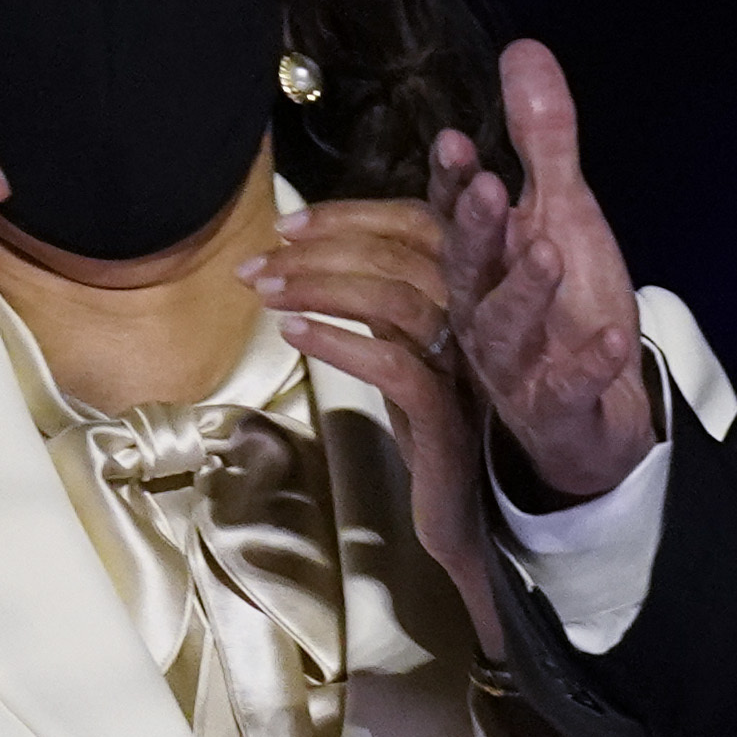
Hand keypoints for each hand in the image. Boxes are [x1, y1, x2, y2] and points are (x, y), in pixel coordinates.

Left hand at [252, 196, 505, 661]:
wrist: (470, 522)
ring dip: (321, 287)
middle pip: (406, 251)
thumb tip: (316, 259)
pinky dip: (339, 342)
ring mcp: (467, 368)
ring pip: (397, 299)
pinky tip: (292, 334)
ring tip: (263, 292)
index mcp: (472, 294)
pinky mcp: (448, 419)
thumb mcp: (410, 353)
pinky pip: (395, 365)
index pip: (419, 224)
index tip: (285, 224)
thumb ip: (385, 302)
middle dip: (324, 245)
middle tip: (258, 261)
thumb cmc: (433, 430)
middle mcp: (478, 321)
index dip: (352, 214)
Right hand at [436, 39, 656, 506]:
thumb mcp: (562, 213)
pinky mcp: (555, 409)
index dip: (452, 183)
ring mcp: (518, 365)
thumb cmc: (563, 309)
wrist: (591, 416)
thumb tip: (523, 50)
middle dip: (475, 228)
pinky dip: (588, 365)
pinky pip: (568, 389)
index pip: (456, 216)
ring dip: (524, 291)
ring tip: (548, 252)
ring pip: (506, 328)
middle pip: (469, 269)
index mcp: (483, 264)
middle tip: (487, 188)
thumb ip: (542, 139)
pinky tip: (614, 338)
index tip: (454, 141)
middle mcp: (485, 312)